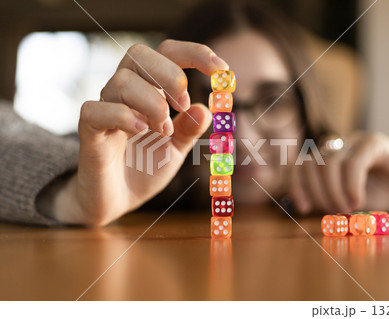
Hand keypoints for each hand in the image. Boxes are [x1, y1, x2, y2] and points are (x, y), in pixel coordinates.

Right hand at [50, 40, 228, 224]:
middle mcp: (125, 94)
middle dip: (169, 74)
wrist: (117, 202)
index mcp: (148, 91)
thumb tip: (206, 109)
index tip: (220, 70)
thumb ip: (190, 130)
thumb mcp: (176, 150)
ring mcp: (105, 110)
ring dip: (152, 103)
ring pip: (121, 82)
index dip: (193, 53)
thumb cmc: (144, 170)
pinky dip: (122, 116)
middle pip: (139, 54)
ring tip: (164, 130)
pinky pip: (96, 110)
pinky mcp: (89, 132)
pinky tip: (141, 130)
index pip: (165, 54)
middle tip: (184, 104)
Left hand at [289, 132, 388, 214]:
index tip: (303, 208)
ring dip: (334, 191)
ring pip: (329, 162)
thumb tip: (304, 205)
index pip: (300, 166)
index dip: (298, 186)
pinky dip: (351, 184)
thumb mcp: (345, 200)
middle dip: (318, 192)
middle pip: (312, 164)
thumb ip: (325, 199)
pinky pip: (354, 161)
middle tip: (334, 212)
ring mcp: (354, 141)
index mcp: (325, 158)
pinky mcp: (374, 143)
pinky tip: (357, 200)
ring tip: (347, 209)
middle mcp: (336, 146)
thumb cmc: (378, 194)